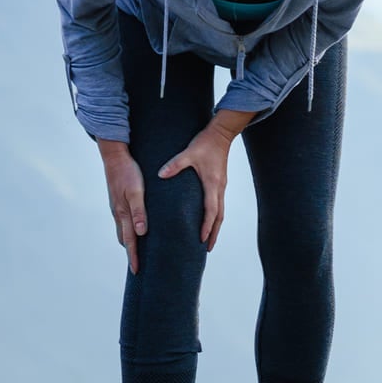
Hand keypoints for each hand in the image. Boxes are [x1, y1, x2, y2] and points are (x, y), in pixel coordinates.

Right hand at [97, 140, 145, 272]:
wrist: (115, 156)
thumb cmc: (129, 173)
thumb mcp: (136, 191)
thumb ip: (139, 212)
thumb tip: (141, 233)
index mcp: (123, 213)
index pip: (130, 241)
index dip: (133, 256)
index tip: (136, 271)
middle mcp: (118, 213)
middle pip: (125, 239)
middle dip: (131, 253)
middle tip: (138, 267)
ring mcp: (117, 208)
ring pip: (123, 231)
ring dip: (130, 242)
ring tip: (138, 252)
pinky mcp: (118, 202)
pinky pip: (124, 221)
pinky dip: (130, 230)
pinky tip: (137, 230)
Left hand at [159, 118, 242, 250]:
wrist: (221, 134)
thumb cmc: (205, 143)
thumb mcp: (188, 153)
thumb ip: (175, 164)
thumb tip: (160, 175)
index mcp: (212, 184)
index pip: (211, 210)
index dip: (207, 226)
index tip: (202, 239)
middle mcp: (219, 188)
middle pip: (219, 217)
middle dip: (214, 233)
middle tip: (207, 249)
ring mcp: (221, 186)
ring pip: (220, 212)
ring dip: (215, 227)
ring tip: (209, 241)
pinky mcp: (219, 183)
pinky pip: (219, 205)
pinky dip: (215, 217)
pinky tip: (209, 221)